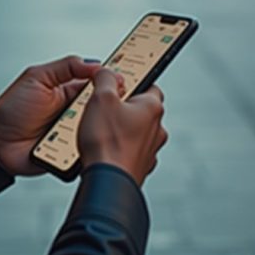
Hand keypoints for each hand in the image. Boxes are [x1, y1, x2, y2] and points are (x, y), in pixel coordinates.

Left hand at [0, 56, 123, 175]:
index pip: (97, 84)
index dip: (112, 81)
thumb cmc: (10, 110)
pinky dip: (90, 147)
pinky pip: (88, 150)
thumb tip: (95, 64)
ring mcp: (74, 133)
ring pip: (98, 130)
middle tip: (114, 104)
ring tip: (97, 124)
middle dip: (109, 106)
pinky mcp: (71, 154)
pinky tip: (91, 144)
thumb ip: (66, 67)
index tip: (126, 79)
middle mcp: (75, 111)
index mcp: (69, 90)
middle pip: (103, 108)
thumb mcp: (36, 78)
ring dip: (98, 127)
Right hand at [78, 69, 166, 185]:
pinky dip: (116, 149)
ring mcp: (149, 151)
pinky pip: (127, 152)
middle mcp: (156, 130)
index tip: (117, 83)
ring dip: (118, 130)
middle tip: (101, 107)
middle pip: (139, 110)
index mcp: (152, 108)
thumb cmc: (107, 142)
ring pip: (133, 132)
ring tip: (97, 131)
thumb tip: (106, 71)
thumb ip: (105, 78)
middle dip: (122, 108)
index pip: (149, 85)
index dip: (132, 82)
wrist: (107, 182)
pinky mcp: (138, 168)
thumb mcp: (101, 97)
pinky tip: (100, 150)